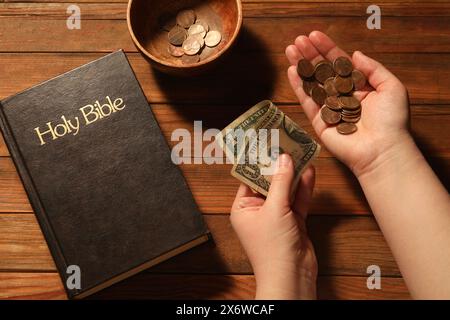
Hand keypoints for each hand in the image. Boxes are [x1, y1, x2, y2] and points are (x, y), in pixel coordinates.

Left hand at [230, 154, 316, 299]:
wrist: (292, 276)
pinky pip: (298, 200)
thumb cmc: (272, 249)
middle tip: (286, 143)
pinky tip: (309, 170)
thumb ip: (281, 183)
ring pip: (285, 189)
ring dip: (293, 173)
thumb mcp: (275, 210)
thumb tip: (284, 158)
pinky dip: (304, 187)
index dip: (258, 161)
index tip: (265, 143)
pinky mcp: (293, 222)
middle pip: (269, 182)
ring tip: (300, 151)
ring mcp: (277, 216)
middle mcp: (258, 211)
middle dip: (278, 165)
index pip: (249, 178)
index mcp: (243, 209)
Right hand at [285, 31, 411, 178]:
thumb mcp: (391, 87)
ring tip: (289, 50)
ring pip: (312, 83)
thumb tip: (354, 54)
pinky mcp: (319, 122)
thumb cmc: (392, 120)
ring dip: (300, 66)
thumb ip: (373, 68)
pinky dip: (299, 87)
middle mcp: (343, 96)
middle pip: (322, 71)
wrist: (382, 149)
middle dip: (310, 55)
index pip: (340, 63)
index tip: (314, 35)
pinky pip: (307, 101)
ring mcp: (329, 108)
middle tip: (297, 40)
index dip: (327, 49)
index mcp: (360, 87)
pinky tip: (292, 71)